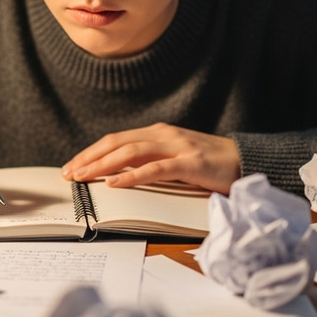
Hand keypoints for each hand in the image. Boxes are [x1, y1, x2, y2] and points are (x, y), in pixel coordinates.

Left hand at [61, 122, 240, 194]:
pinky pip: (156, 169)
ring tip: (84, 177)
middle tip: (68, 173)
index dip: (91, 152)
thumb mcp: (174, 159)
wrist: (248, 161)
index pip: (115, 140)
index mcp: (157, 133)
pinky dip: (133, 176)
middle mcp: (163, 135)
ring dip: (103, 166)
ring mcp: (177, 147)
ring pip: (131, 153)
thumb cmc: (209, 164)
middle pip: (116, 144)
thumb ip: (149, 161)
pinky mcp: (191, 163)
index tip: (72, 166)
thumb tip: (117, 173)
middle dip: (89, 158)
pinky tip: (116, 183)